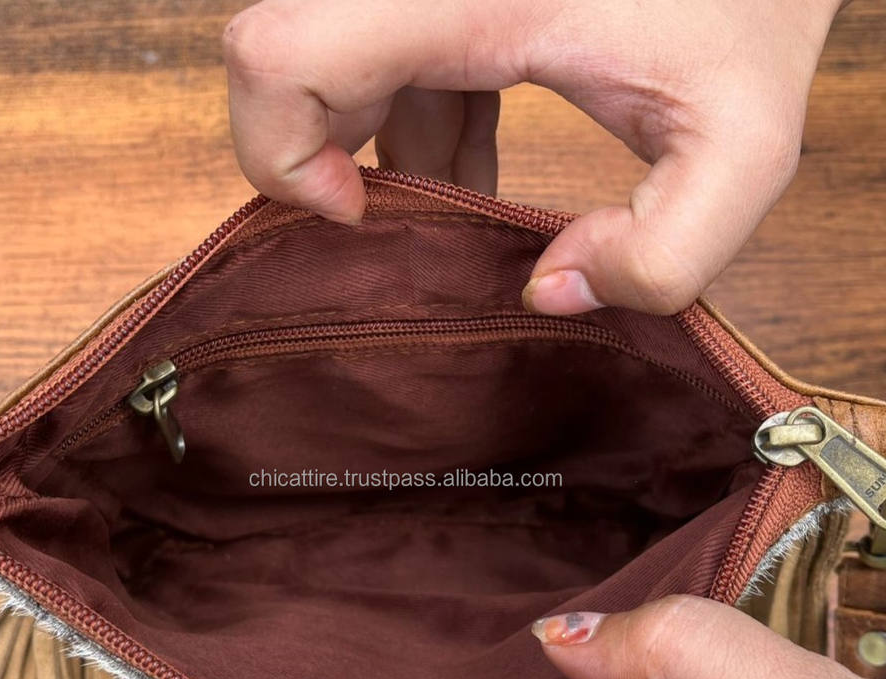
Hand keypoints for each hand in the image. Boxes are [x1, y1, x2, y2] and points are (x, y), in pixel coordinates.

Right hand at [222, 0, 842, 315]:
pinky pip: (385, 48)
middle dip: (325, 156)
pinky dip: (412, 119)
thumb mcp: (741, 152)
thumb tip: (547, 293)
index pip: (282, 53)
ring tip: (463, 204)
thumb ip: (661, 257)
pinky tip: (474, 166)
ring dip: (380, 147)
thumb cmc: (752, 9)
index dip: (282, 151)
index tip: (356, 215)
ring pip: (333, 55)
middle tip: (406, 222)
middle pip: (286, 53)